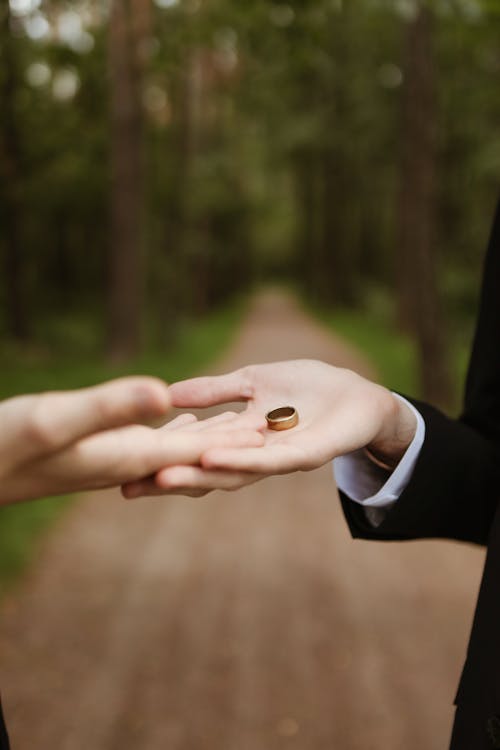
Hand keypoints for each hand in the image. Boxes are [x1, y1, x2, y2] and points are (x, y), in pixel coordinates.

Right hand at [0, 377, 264, 504]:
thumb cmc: (6, 444)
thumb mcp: (56, 418)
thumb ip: (110, 408)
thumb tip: (164, 395)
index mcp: (128, 458)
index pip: (194, 450)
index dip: (234, 438)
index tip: (270, 430)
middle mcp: (127, 463)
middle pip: (194, 454)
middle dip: (233, 441)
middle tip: (271, 425)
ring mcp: (112, 460)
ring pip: (176, 449)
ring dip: (210, 436)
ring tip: (240, 422)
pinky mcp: (97, 453)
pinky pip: (150, 442)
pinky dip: (175, 430)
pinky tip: (177, 419)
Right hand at [126, 360, 416, 496]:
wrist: (358, 395)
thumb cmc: (307, 388)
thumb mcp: (252, 382)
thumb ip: (215, 391)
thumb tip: (169, 393)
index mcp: (239, 439)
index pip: (195, 453)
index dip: (162, 458)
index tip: (123, 466)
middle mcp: (253, 456)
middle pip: (207, 472)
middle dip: (170, 479)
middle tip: (129, 486)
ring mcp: (278, 459)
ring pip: (234, 472)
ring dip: (199, 475)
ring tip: (162, 477)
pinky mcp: (306, 455)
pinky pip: (270, 461)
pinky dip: (241, 460)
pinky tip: (214, 459)